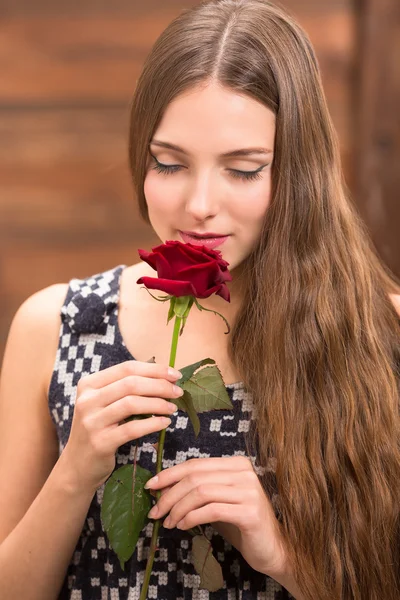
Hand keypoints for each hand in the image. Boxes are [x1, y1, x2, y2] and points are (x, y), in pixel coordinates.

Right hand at [60, 360, 182, 493]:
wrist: (77, 467)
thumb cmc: (99, 430)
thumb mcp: (104, 405)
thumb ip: (126, 389)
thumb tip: (163, 377)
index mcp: (89, 385)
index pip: (127, 368)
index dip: (154, 369)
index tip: (175, 375)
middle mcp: (87, 400)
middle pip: (131, 383)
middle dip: (160, 385)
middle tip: (178, 392)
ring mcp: (92, 421)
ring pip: (132, 403)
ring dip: (158, 404)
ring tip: (173, 408)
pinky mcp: (100, 442)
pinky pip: (132, 429)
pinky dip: (152, 424)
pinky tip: (165, 423)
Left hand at [145, 456, 288, 576]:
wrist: (272, 549)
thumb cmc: (241, 524)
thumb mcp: (217, 501)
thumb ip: (198, 490)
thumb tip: (162, 488)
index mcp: (236, 464)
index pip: (196, 464)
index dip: (170, 474)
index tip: (151, 487)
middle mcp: (245, 472)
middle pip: (196, 477)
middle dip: (170, 494)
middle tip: (155, 511)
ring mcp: (249, 490)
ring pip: (201, 492)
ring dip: (178, 508)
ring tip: (168, 522)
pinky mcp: (250, 511)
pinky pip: (211, 510)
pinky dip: (192, 517)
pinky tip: (182, 526)